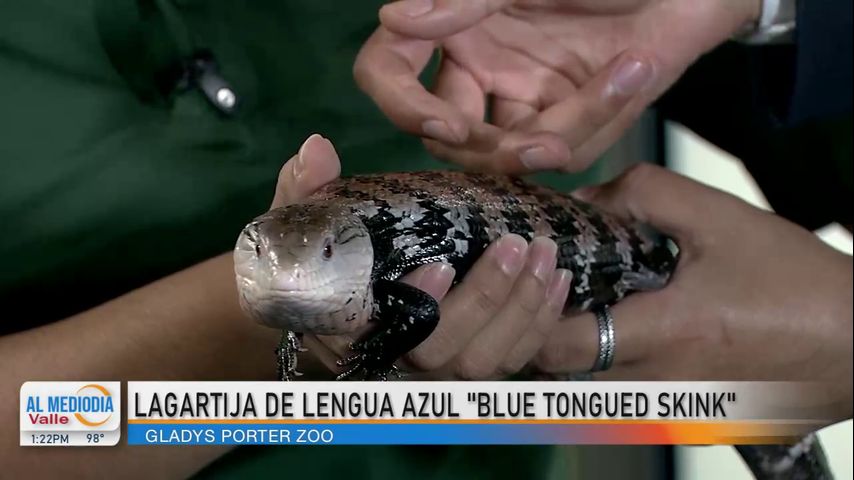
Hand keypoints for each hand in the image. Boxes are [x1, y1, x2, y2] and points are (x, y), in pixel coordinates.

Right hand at [275, 134, 571, 379]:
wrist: (336, 296)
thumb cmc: (323, 257)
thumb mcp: (308, 220)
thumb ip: (308, 188)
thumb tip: (317, 146)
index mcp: (351, 332)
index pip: (386, 334)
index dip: (417, 308)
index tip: (439, 266)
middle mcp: (396, 361)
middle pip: (449, 353)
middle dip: (488, 299)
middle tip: (518, 244)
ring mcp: (437, 368)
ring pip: (488, 361)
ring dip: (523, 309)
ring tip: (546, 253)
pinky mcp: (471, 361)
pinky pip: (513, 358)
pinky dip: (540, 322)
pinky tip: (559, 278)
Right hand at [355, 0, 760, 173]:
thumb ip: (461, 1)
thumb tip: (393, 18)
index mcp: (454, 30)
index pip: (389, 72)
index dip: (402, 106)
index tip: (445, 125)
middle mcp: (479, 71)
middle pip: (445, 136)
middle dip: (487, 149)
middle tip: (538, 143)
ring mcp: (522, 100)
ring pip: (506, 153)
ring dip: (560, 132)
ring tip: (623, 70)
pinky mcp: (567, 123)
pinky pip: (565, 145)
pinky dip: (601, 111)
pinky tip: (632, 66)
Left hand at [531, 164, 852, 420]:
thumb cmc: (796, 283)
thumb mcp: (721, 217)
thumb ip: (646, 194)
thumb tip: (586, 199)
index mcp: (665, 335)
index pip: (557, 346)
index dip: (530, 313)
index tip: (537, 276)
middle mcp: (658, 384)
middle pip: (563, 369)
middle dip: (546, 326)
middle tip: (552, 283)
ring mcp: (670, 409)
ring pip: (590, 384)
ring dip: (578, 345)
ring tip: (588, 298)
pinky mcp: (684, 417)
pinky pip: (624, 393)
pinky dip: (611, 362)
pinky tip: (628, 324)